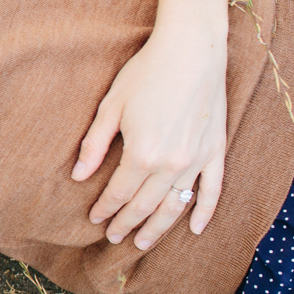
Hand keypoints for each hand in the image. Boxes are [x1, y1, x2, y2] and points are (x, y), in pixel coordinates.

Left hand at [73, 25, 226, 250]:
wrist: (192, 51)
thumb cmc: (146, 73)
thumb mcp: (110, 106)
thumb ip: (94, 145)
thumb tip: (78, 176)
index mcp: (142, 154)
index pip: (119, 194)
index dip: (105, 209)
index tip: (94, 220)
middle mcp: (172, 164)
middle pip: (145, 206)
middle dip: (127, 224)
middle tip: (114, 238)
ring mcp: (197, 160)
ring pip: (176, 206)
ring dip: (158, 227)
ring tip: (143, 243)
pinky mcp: (216, 151)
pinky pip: (212, 190)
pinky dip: (204, 212)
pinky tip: (195, 229)